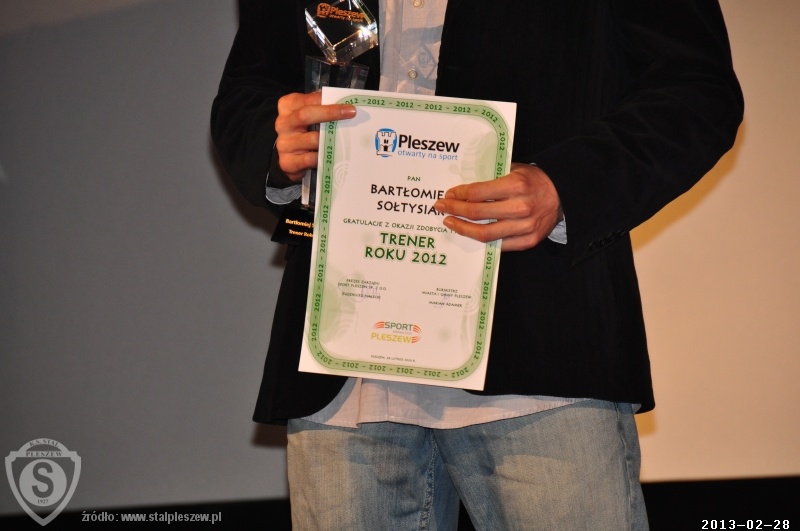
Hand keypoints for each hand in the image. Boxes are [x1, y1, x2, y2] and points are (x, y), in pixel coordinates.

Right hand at [274, 92, 356, 180]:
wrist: (289, 158)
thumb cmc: (302, 132)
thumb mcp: (308, 115)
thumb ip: (319, 107)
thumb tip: (344, 104)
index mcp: (287, 106)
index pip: (309, 100)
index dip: (329, 102)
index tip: (349, 105)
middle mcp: (283, 123)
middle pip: (305, 115)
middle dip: (329, 113)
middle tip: (350, 114)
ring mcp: (284, 143)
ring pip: (311, 139)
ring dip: (329, 139)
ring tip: (343, 139)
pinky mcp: (287, 162)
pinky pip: (310, 159)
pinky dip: (322, 157)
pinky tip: (331, 155)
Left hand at [433, 163, 562, 250]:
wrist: (563, 194)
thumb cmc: (534, 180)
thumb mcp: (515, 170)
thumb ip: (492, 178)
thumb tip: (463, 188)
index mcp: (516, 186)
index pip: (478, 193)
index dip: (459, 195)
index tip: (447, 195)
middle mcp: (520, 207)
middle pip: (477, 214)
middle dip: (455, 210)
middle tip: (441, 207)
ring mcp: (525, 227)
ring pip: (485, 234)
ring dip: (463, 228)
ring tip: (451, 223)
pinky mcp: (529, 241)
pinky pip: (499, 244)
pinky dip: (482, 240)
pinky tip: (471, 232)